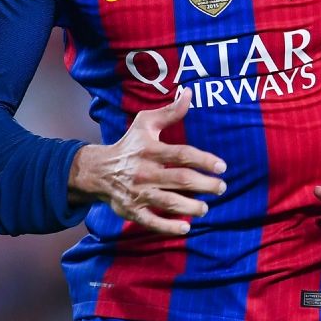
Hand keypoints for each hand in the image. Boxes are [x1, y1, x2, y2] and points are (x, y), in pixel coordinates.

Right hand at [67, 88, 226, 235]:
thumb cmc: (129, 145)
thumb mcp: (145, 124)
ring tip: (206, 207)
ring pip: (169, 202)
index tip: (222, 166)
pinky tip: (185, 227)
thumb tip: (190, 94)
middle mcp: (145, 172)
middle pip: (180, 180)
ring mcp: (138, 193)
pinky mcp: (132, 211)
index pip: (182, 155)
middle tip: (221, 188)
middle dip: (205, 185)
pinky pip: (151, 222)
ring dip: (191, 207)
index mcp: (150, 150)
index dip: (204, 160)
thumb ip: (170, 112)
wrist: (98, 170)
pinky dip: (168, 227)